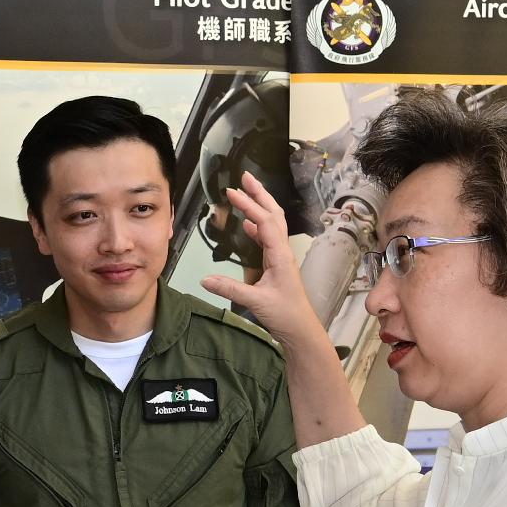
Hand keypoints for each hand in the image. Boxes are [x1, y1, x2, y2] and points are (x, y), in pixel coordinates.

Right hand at [196, 177, 328, 350]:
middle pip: (273, 214)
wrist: (302, 330)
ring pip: (272, 223)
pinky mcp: (278, 265)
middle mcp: (283, 252)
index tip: (231, 192)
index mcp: (280, 255)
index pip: (263, 221)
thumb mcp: (256, 302)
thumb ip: (230, 288)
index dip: (248, 205)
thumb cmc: (286, 315)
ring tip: (246, 193)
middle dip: (260, 194)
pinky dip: (258, 226)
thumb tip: (205, 279)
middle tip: (245, 177)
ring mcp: (281, 257)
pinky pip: (268, 238)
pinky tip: (247, 225)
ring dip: (260, 206)